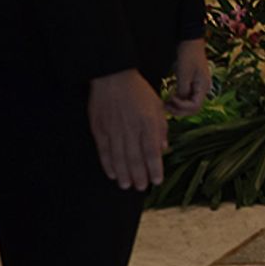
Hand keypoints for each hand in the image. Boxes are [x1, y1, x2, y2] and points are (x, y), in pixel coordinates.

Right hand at [88, 68, 168, 190]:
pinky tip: (112, 174)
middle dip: (139, 175)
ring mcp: (113, 129)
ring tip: (127, 185)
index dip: (154, 168)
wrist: (113, 77)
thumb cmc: (139, 92)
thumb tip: (164, 149)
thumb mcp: (157, 106)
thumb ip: (161, 128)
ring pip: (118, 157)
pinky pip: (104, 150)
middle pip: (135, 157)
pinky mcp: (99, 129)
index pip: (151, 150)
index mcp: (148, 122)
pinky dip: (108, 164)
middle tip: (141, 188)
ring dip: (124, 174)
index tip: (157, 181)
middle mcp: (131, 128)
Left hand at [167, 38, 210, 116]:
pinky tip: (169, 98)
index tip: (170, 99)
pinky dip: (178, 100)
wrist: (190, 42)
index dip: (182, 107)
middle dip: (179, 110)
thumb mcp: (184, 73)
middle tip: (165, 107)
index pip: (195, 106)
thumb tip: (180, 102)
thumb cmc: (188, 56)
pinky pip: (186, 97)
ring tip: (165, 104)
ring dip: (178, 107)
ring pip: (189, 104)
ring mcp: (198, 87)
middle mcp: (203, 89)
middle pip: (193, 108)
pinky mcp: (193, 83)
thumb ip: (183, 90)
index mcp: (204, 87)